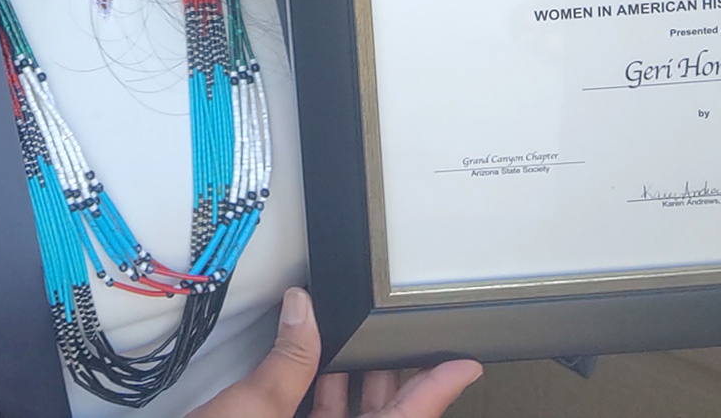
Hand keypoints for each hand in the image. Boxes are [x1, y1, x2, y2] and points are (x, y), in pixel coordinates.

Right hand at [186, 288, 481, 416]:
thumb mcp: (256, 408)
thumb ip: (288, 361)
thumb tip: (302, 312)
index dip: (438, 389)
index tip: (464, 366)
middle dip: (395, 378)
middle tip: (408, 341)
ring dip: (358, 386)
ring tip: (363, 345)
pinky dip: (326, 397)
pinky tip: (318, 368)